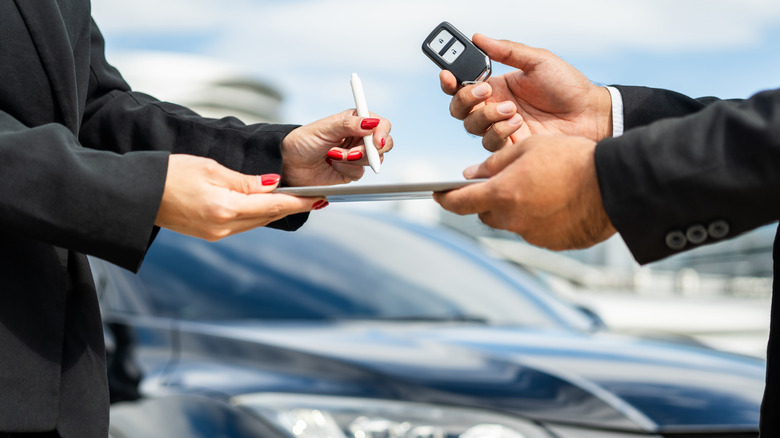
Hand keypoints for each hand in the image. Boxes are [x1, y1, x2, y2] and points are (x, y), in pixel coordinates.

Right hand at [155, 154, 325, 240]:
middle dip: (292, 207)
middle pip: (267, 217)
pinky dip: (257, 215)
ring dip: (275, 212)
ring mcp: (215, 234)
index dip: (299, 202)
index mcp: (224, 208)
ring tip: (296, 200)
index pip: (272, 206)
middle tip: (316, 197)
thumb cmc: (169, 174)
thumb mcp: (210, 168)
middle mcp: (222, 227)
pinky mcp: (209, 234)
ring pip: (256, 222)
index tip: (320, 198)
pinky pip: (242, 224)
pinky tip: (266, 205)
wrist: (136, 195)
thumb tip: (273, 186)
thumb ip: (244, 181)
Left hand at [281, 110, 392, 185]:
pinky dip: (346, 170)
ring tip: (332, 156)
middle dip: (369, 150)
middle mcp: (359, 137)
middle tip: (352, 154)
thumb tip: (371, 122)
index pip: (380, 124)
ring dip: (353, 159)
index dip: (382, 132)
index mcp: (355, 121)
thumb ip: (349, 124)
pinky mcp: (351, 171)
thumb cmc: (303, 141)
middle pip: (384, 144)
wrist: (289, 164)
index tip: (377, 142)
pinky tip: (332, 166)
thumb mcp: (325, 128)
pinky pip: (360, 173)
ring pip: (373, 160)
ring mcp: (356, 156)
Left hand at [433, 136, 615, 249]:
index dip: (445, 198)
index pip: (459, 202)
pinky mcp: (552, 243)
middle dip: (487, 199)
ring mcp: (532, 234)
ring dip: (515, 207)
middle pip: (486, 212)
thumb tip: (473, 173)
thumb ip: (496, 162)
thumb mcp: (530, 148)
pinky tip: (555, 201)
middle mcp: (513, 219)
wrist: (615, 185)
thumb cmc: (574, 160)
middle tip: (500, 182)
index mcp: (502, 194)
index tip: (438, 194)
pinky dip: (538, 217)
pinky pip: (535, 230)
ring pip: (511, 221)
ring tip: (538, 186)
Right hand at [440, 34, 612, 150]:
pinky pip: (490, 143)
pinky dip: (500, 131)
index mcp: (498, 86)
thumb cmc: (569, 87)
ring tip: (511, 109)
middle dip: (465, 99)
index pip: (462, 84)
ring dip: (487, 116)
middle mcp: (495, 107)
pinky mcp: (510, 146)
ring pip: (471, 127)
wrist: (589, 115)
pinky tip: (518, 123)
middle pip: (459, 109)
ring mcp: (501, 128)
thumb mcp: (538, 61)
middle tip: (485, 90)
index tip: (448, 75)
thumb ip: (506, 50)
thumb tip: (479, 38)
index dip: (450, 81)